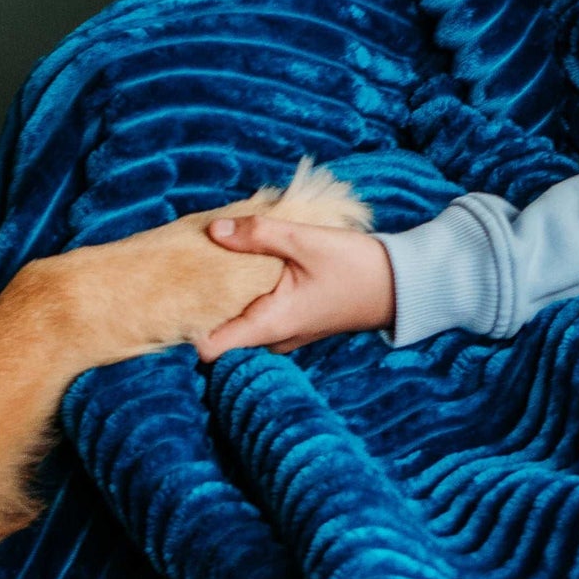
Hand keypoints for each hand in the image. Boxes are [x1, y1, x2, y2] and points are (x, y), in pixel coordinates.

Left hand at [193, 217, 394, 358]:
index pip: (209, 349)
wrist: (402, 285)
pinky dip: (246, 295)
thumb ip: (258, 234)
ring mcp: (284, 334)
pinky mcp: (293, 322)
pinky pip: (256, 314)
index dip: (187, 323)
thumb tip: (213, 229)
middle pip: (219, 333)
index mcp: (270, 326)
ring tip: (215, 262)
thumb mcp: (306, 241)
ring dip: (227, 296)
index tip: (177, 294)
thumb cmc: (356, 266)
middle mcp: (273, 339)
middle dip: (203, 303)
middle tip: (190, 268)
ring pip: (239, 322)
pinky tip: (245, 266)